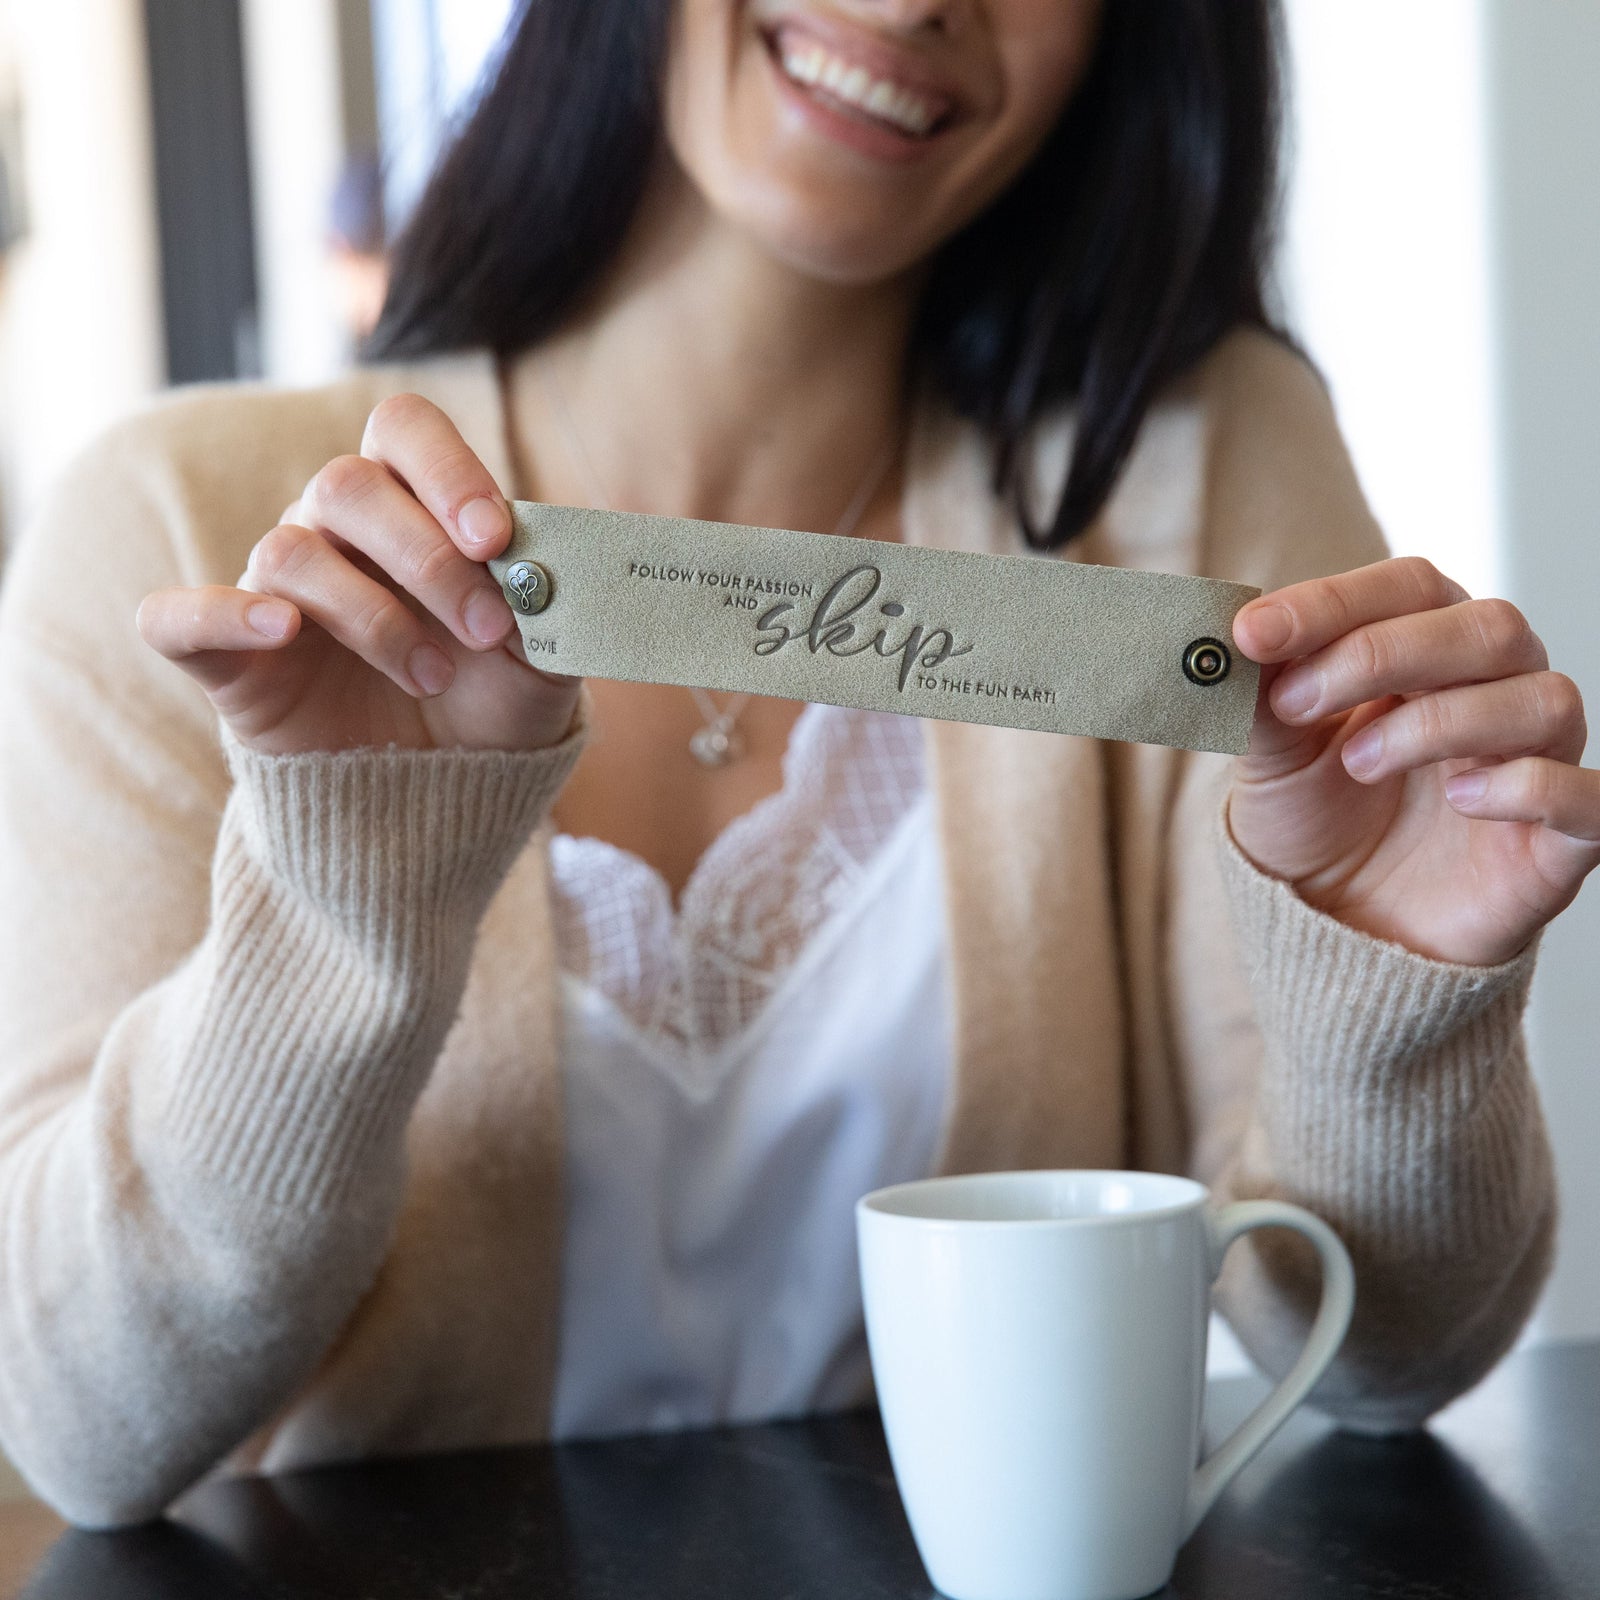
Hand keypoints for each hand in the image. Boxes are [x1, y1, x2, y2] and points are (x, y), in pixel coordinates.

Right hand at [136, 395, 581, 755]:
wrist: (444, 795)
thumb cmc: (491, 705)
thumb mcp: (544, 662)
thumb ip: (554, 611)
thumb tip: (555, 572)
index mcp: (412, 505)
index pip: (405, 431)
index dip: (447, 470)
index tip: (496, 538)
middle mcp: (334, 530)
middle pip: (349, 486)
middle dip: (429, 559)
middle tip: (487, 630)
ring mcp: (275, 590)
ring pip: (292, 552)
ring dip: (373, 615)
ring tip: (433, 678)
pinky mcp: (227, 660)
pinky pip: (178, 617)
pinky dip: (220, 613)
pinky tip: (279, 628)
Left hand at [1229, 556, 1599, 965]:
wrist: (1339, 931)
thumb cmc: (1317, 825)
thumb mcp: (1270, 759)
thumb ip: (1258, 699)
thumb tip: (1229, 643)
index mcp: (1426, 650)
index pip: (1407, 587)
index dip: (1331, 602)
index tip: (1251, 633)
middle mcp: (1494, 690)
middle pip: (1488, 626)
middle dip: (1382, 653)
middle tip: (1294, 702)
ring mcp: (1536, 761)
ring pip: (1542, 699)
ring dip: (1439, 721)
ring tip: (1358, 763)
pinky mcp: (1563, 841)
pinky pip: (1587, 795)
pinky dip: (1529, 787)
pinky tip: (1460, 801)